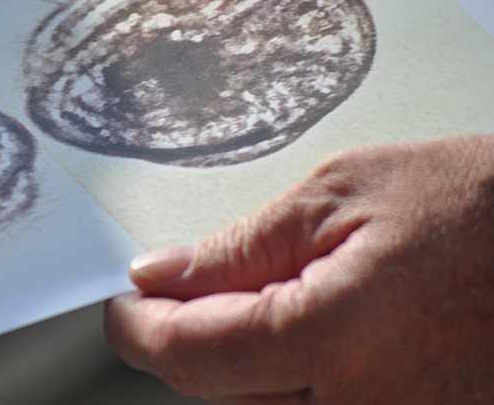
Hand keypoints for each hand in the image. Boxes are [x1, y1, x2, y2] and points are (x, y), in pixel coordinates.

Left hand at [106, 135, 493, 402]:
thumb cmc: (475, 205)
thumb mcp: (341, 195)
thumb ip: (240, 246)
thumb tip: (162, 275)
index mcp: (335, 339)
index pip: (192, 356)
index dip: (139, 329)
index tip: (120, 303)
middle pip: (216, 392)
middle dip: (176, 340)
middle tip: (170, 290)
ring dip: (226, 359)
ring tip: (236, 299)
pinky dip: (277, 375)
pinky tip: (285, 328)